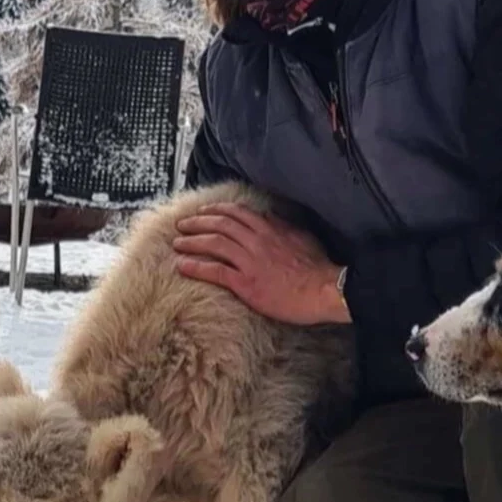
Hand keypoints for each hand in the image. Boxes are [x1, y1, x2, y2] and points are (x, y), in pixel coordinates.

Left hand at [173, 206, 349, 325]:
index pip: (236, 213)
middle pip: (219, 225)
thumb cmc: (318, 267)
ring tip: (177, 243)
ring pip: (213, 245)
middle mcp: (256, 240)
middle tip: (182, 224)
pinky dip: (196, 267)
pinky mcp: (246, 284)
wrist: (324, 289)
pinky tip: (183, 266)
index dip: (215, 211)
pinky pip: (215, 272)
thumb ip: (283, 226)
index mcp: (270, 228)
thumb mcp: (303, 237)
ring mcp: (250, 261)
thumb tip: (269, 216)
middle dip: (197, 223)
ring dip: (192, 242)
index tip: (203, 212)